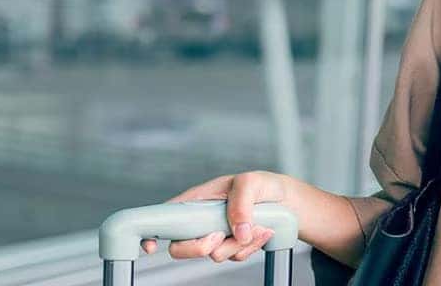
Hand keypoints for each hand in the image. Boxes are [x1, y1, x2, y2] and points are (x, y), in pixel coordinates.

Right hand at [140, 171, 286, 262]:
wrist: (288, 202)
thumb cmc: (264, 185)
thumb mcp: (252, 182)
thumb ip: (241, 204)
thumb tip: (237, 232)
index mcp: (198, 199)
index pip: (166, 216)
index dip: (153, 231)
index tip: (152, 245)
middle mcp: (203, 220)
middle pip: (181, 246)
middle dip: (200, 247)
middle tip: (220, 236)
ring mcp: (217, 235)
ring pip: (213, 255)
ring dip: (238, 244)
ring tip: (257, 224)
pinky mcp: (232, 247)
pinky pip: (235, 257)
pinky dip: (251, 247)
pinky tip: (262, 231)